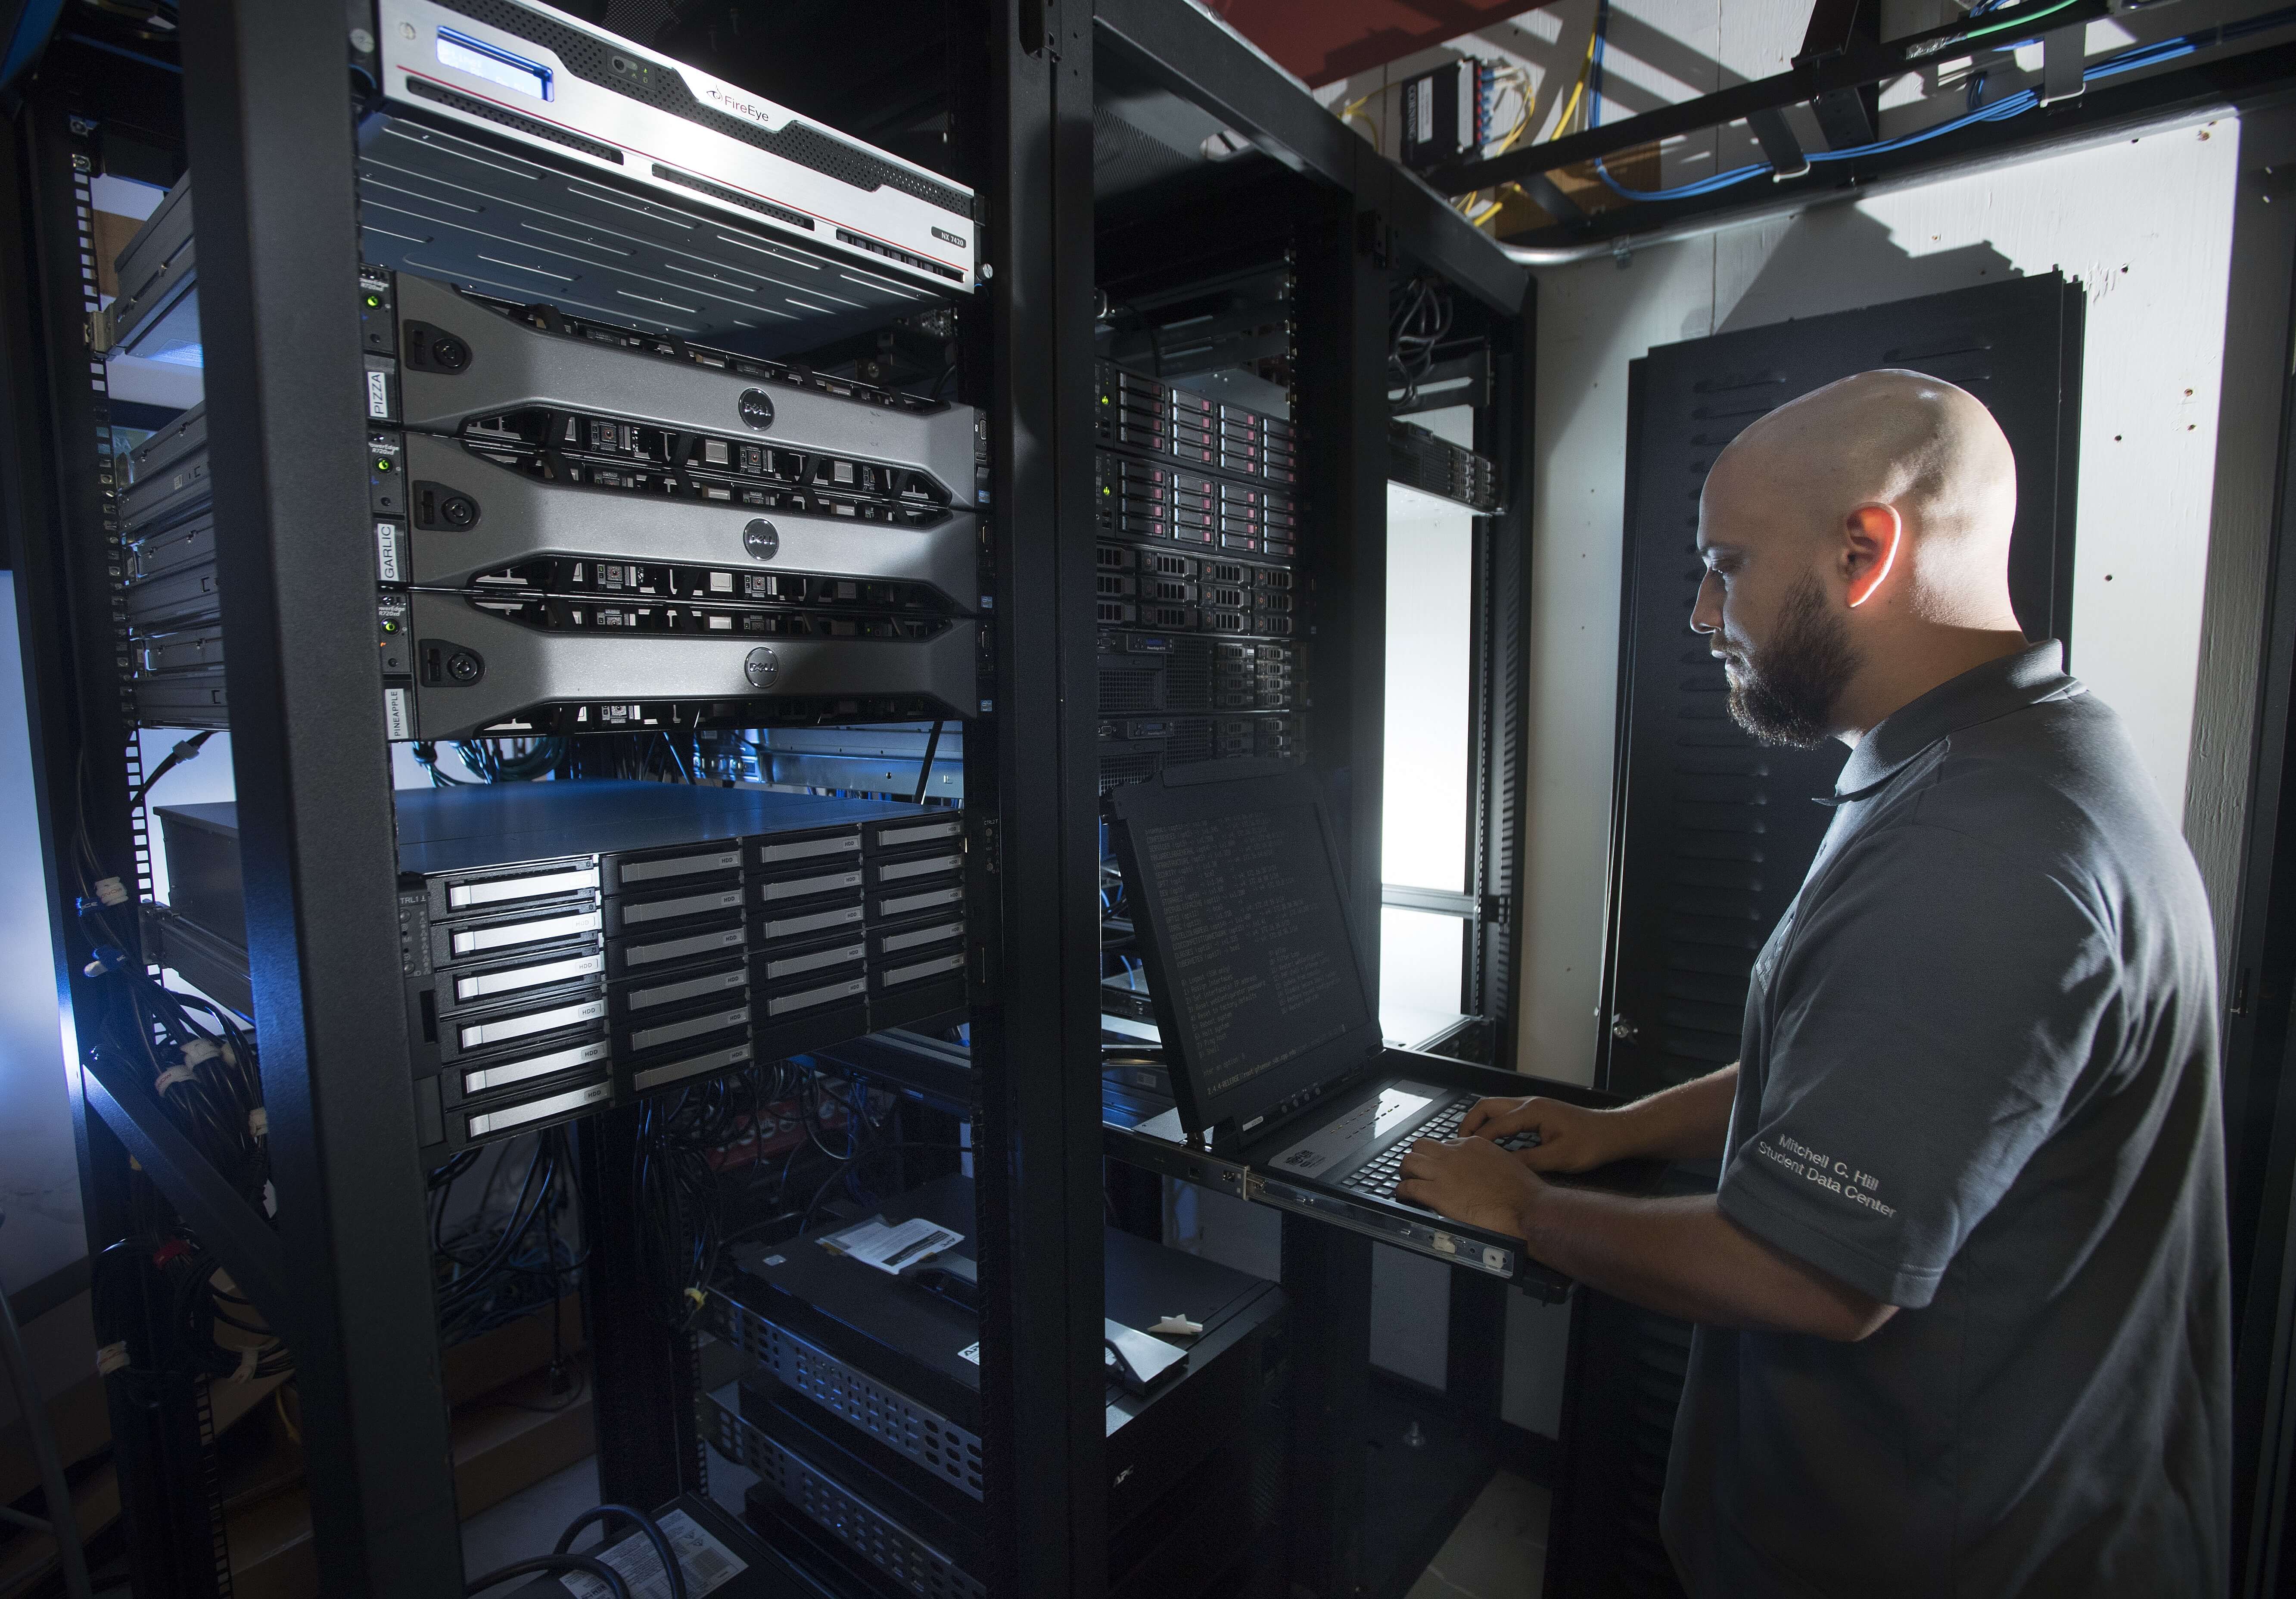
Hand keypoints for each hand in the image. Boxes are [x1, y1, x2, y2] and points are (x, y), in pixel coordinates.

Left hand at [1395, 1136, 1543, 1237]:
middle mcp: (1454, 1154)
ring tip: (1408, 1181)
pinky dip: (1403, 1192)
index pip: (1445, 1144)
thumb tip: (1480, 1171)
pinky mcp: (1437, 1193)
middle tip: (1418, 1172)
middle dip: (1418, 1158)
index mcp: (1473, 1144)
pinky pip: (1408, 1187)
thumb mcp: (1505, 1162)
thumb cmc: (1523, 1190)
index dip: (1440, 1157)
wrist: (1526, 1207)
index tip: (1441, 1168)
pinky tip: (1405, 1197)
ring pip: (1409, 1161)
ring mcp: (1443, 1172)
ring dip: (1406, 1172)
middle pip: (1421, 1146)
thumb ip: (1487, 1162)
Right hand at [1460, 1095, 1631, 1173]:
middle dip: (1469, 1123)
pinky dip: (1494, 1125)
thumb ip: (1529, 1161)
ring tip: (1470, 1142)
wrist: (1613, 1133)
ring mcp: (1534, 1106)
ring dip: (1481, 1122)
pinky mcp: (1538, 1112)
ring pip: (1496, 1107)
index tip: (1463, 1154)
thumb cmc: (1592, 1143)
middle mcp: (1530, 1104)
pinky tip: (1494, 1142)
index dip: (1477, 1140)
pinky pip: (1507, 1114)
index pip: (1494, 1125)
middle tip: (1458, 1142)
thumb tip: (1503, 1166)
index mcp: (1533, 1112)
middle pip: (1488, 1106)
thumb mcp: (1560, 1158)